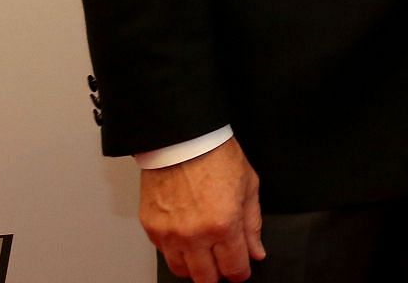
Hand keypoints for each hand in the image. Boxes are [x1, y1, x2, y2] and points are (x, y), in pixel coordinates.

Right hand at [141, 137, 265, 281]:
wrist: (183, 139)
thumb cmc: (216, 155)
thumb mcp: (249, 186)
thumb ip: (253, 224)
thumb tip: (256, 251)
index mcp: (224, 224)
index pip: (234, 267)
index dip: (241, 273)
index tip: (242, 270)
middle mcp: (195, 234)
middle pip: (206, 278)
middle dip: (219, 275)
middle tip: (224, 264)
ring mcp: (170, 234)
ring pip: (183, 270)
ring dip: (196, 267)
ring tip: (205, 254)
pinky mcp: (151, 228)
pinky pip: (165, 253)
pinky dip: (177, 251)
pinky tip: (187, 238)